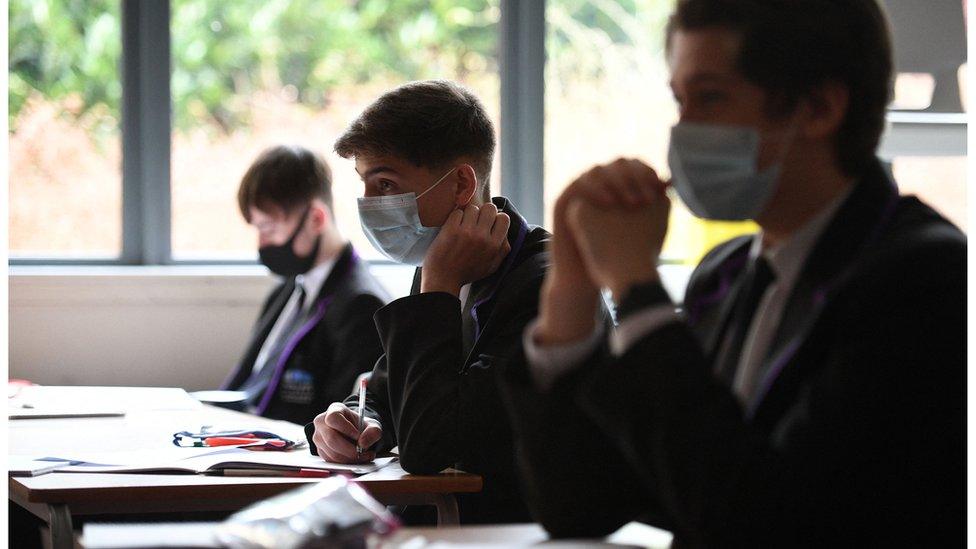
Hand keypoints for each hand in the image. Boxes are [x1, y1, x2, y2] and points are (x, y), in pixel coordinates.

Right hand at [311, 402, 381, 463]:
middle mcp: (322, 422)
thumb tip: (363, 444)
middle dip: (350, 450)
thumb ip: (373, 432)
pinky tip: (355, 459)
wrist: (356, 434)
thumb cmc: (361, 427)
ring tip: (363, 456)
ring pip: (332, 453)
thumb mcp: (373, 425)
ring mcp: (318, 437)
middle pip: (331, 439)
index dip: (345, 428)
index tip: (358, 436)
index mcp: (334, 410)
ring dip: (350, 459)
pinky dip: (345, 463)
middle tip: (363, 453)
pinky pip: (332, 461)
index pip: (333, 418)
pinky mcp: (320, 451)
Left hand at [421, 203, 510, 294]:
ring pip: (473, 208)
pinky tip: (453, 226)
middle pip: (489, 208)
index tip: (489, 224)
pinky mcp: (451, 229)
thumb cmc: (467, 273)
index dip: (496, 218)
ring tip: (463, 224)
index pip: (504, 218)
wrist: (443, 279)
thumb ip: (502, 250)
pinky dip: (455, 217)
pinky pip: (457, 212)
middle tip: (476, 221)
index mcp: (494, 245)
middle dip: (483, 212)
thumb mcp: (491, 266)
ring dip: (468, 214)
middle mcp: (482, 237)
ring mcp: (466, 232)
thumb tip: (505, 233)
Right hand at [534, 158, 660, 344]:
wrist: (585, 277)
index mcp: (619, 187)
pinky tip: (609, 204)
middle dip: (635, 177)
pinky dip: (595, 190)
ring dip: (616, 182)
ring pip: (598, 171)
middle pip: (619, 163)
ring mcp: (580, 192)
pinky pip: (578, 184)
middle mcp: (600, 185)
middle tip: (646, 199)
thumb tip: (669, 182)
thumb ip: (652, 206)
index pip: (635, 165)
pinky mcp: (564, 202)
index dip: (648, 172)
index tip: (661, 189)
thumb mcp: (639, 230)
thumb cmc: (616, 257)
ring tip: (630, 203)